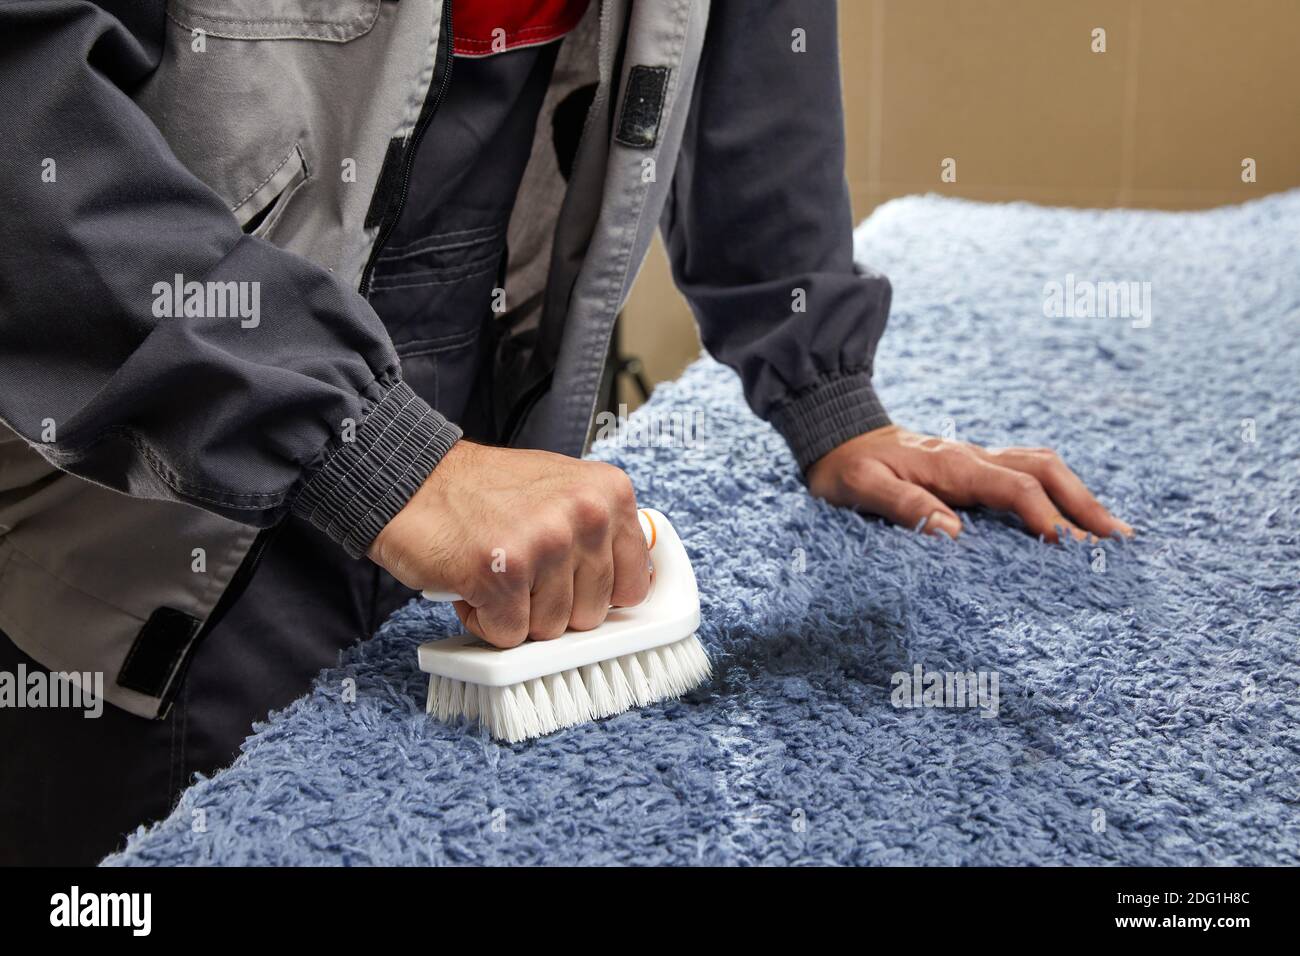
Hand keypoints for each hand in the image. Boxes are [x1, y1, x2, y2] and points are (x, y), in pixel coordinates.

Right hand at [368, 441, 650, 646]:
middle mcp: (586, 514)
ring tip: (495, 571)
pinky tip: (472, 582)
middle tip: (520, 568)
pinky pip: (508, 635)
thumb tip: (631, 590)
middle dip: (551, 605)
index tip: (570, 586)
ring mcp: (546, 543)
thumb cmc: (484, 492)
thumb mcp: (562, 491)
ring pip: (550, 629)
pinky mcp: (503, 573)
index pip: (634, 586)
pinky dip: (484, 620)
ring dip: (515, 612)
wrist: (412, 478)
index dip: (595, 596)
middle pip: (591, 615)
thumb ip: (600, 536)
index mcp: (609, 493)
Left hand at [806, 425, 1132, 541]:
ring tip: (1111, 531)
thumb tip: (952, 533)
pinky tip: (1072, 517)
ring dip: (1078, 495)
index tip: (1068, 547)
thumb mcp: (861, 489)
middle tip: (1117, 541)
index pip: (1014, 488)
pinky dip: (1058, 492)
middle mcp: (973, 458)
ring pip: (1042, 467)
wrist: (834, 434)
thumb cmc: (844, 468)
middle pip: (1044, 470)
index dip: (1043, 515)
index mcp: (952, 465)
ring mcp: (976, 461)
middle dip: (1083, 503)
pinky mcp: (973, 469)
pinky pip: (1027, 475)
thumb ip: (903, 507)